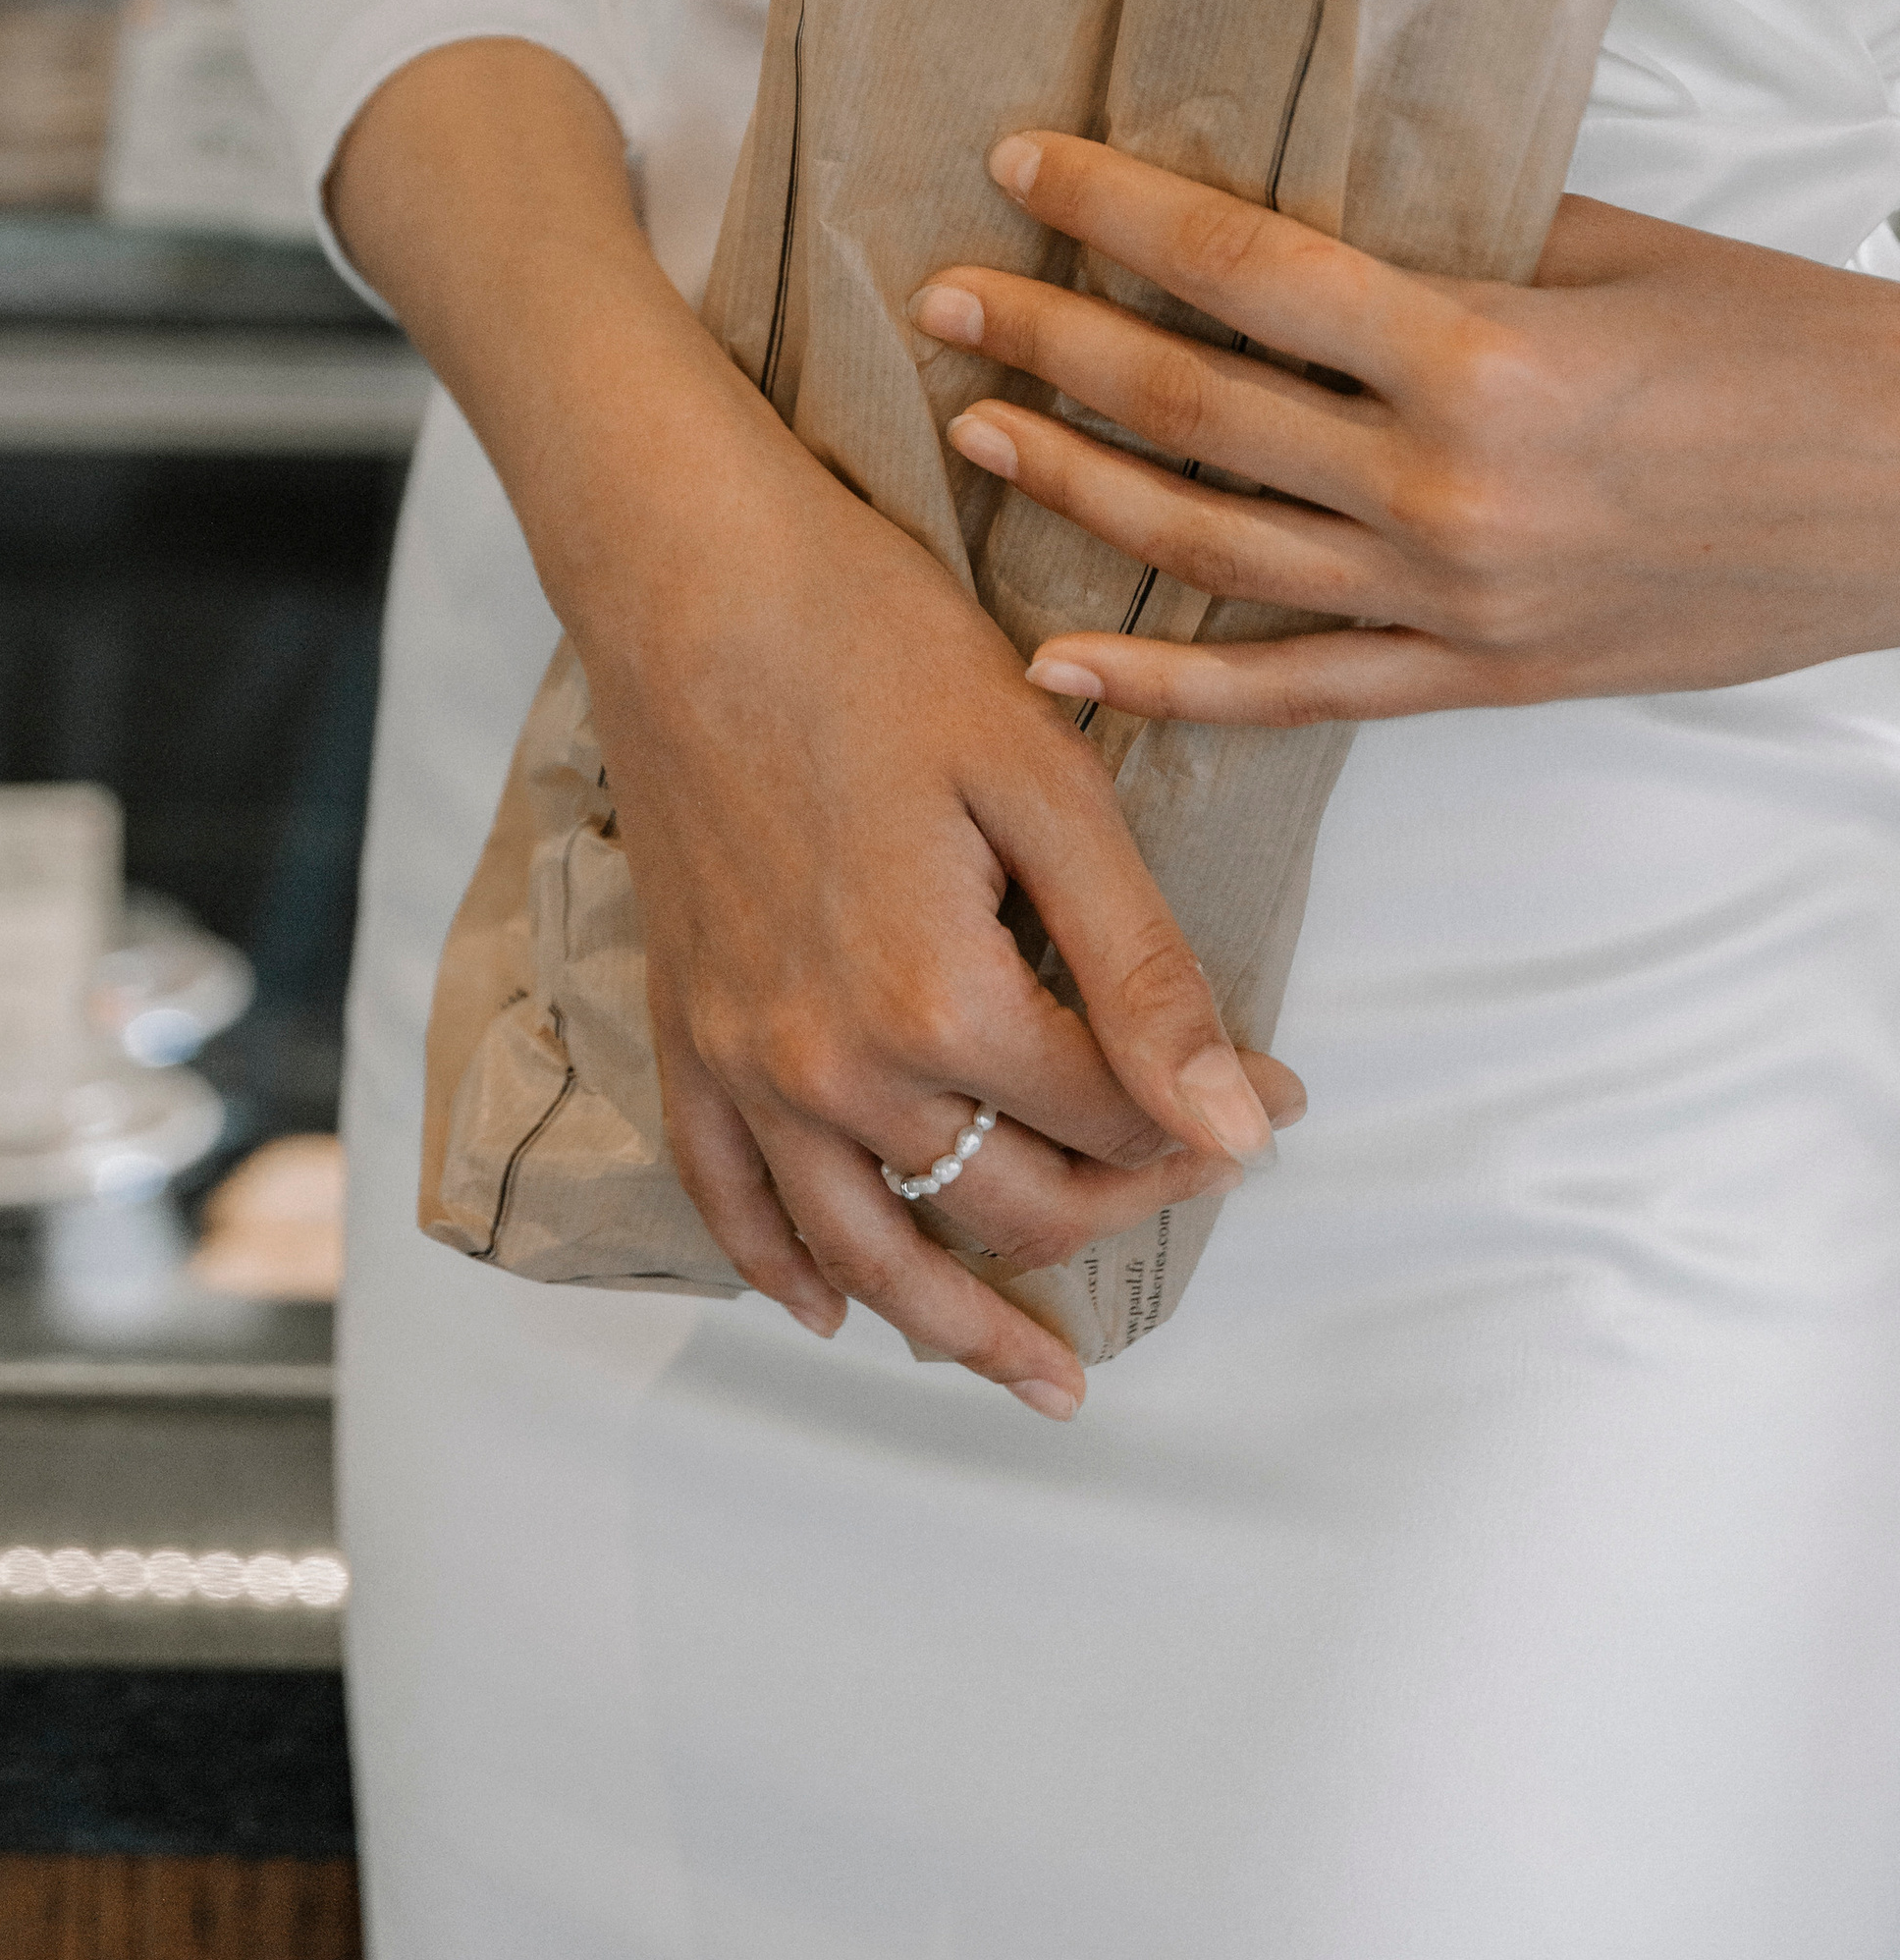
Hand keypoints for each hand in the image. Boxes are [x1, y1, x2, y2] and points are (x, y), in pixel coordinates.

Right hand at [575, 402, 1303, 1420]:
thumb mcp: (1046, 784)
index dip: (1213, 1117)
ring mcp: (742, 1057)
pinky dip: (781, 1265)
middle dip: (1120, 1203)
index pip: (1111, 1118)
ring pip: (868, 1246)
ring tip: (1041, 1382)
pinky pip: (726, 1194)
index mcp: (937, 1000)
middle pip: (1005, 1198)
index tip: (1278, 1092)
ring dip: (958, 1326)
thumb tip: (1237, 1129)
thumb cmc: (875, 647)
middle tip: (1192, 1176)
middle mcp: (830, 1062)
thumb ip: (1141, 971)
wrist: (688, 577)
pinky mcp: (681, 1026)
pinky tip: (837, 1306)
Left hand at [911, 132, 1899, 725]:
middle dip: (1051, 345)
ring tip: (976, 435)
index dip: (1113, 211)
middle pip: (1195, 408)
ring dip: (1080, 492)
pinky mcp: (1484, 676)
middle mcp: (1444, 485)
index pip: (1242, 269)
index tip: (1018, 164)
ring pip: (1215, 551)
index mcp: (1478, 353)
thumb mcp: (1617, 253)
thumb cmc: (1790, 356)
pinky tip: (1063, 657)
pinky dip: (1169, 683)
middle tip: (944, 300)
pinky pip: (1296, 689)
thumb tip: (1309, 208)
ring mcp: (1456, 598)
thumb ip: (1455, 239)